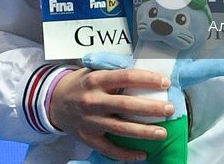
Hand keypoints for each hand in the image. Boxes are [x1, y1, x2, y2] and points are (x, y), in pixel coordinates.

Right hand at [48, 68, 173, 161]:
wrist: (54, 102)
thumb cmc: (81, 84)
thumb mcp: (94, 70)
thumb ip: (115, 71)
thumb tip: (145, 73)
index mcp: (96, 80)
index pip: (125, 77)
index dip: (147, 80)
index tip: (165, 82)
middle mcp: (93, 101)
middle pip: (126, 106)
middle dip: (151, 108)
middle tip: (169, 109)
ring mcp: (90, 121)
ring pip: (121, 129)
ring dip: (144, 132)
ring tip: (162, 133)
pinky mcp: (88, 138)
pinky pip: (110, 149)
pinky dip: (126, 154)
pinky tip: (142, 154)